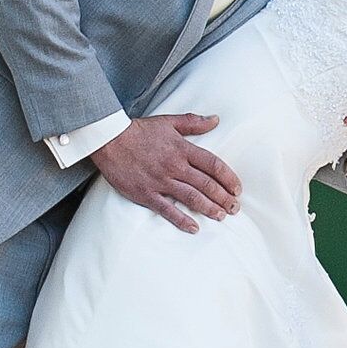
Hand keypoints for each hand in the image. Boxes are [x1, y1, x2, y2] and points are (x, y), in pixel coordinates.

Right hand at [88, 112, 239, 231]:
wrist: (109, 139)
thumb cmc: (139, 130)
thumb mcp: (168, 122)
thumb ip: (193, 122)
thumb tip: (215, 119)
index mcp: (182, 149)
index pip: (213, 165)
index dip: (228, 178)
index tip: (237, 188)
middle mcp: (174, 166)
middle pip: (206, 184)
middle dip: (223, 197)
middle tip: (235, 208)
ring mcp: (160, 181)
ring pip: (191, 197)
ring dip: (209, 208)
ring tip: (221, 216)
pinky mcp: (146, 194)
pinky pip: (167, 209)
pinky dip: (181, 220)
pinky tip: (194, 228)